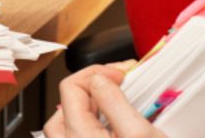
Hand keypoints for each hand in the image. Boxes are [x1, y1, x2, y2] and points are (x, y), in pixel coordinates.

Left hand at [42, 61, 167, 137]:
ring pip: (66, 123)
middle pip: (66, 103)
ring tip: (110, 101)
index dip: (97, 72)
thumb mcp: (139, 133)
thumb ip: (114, 102)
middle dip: (92, 86)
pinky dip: (87, 124)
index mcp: (79, 135)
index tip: (121, 74)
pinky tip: (109, 126)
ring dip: (86, 106)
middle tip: (118, 84)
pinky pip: (76, 137)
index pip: (71, 86)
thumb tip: (100, 77)